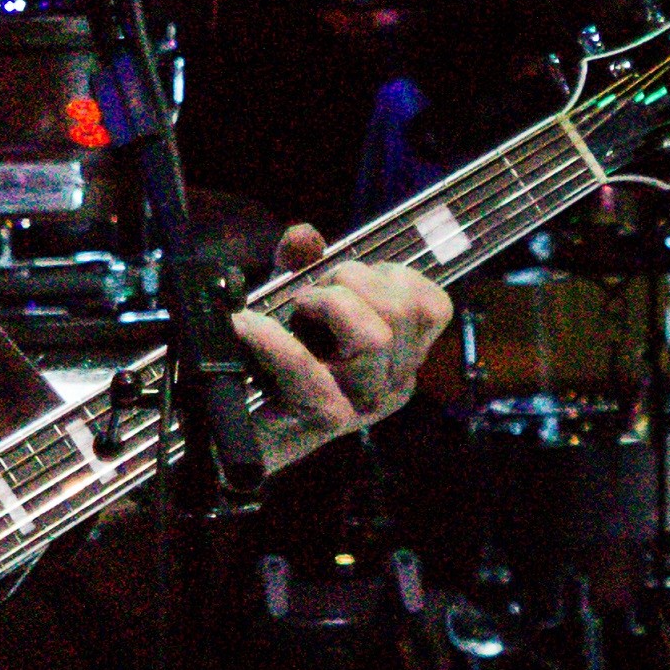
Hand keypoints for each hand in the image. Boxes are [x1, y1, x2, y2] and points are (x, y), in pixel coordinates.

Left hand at [231, 222, 451, 460]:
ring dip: (326, 304)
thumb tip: (303, 237)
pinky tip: (247, 326)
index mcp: (402, 357)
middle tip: (310, 292)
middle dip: (351, 280)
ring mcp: (362, 405)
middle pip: (401, 311)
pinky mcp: (324, 421)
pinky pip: (308, 371)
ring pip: (373, 337)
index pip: (431, 305)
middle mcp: (392, 383)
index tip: (347, 277)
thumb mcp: (297, 304)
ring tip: (294, 310)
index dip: (391, 275)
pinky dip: (273, 340)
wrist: (237, 433)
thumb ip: (304, 264)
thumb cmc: (276, 362)